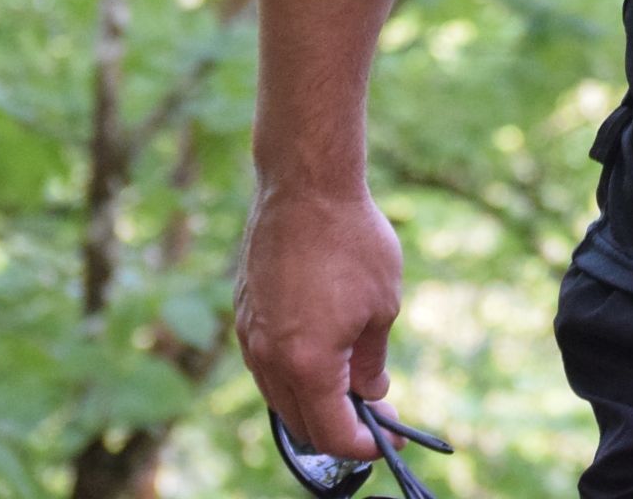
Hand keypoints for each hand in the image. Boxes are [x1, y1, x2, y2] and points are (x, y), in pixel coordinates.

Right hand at [235, 184, 403, 461]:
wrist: (305, 187)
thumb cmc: (352, 241)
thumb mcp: (382, 305)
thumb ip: (372, 360)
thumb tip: (371, 393)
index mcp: (307, 364)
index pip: (330, 432)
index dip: (362, 446)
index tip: (388, 440)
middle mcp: (269, 358)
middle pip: (300, 422)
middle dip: (339, 429)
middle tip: (375, 418)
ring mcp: (249, 336)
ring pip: (278, 395)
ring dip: (313, 402)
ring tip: (352, 386)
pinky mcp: (244, 313)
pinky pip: (266, 363)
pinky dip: (293, 373)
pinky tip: (323, 354)